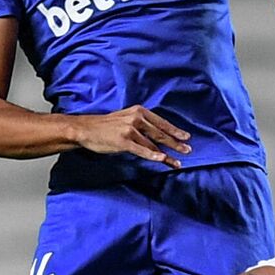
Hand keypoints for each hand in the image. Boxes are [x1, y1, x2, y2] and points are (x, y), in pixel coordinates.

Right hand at [70, 105, 190, 168]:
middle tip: (188, 150)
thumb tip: (156, 134)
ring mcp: (130, 130)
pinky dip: (152, 154)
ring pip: (153, 143)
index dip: (174, 130)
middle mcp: (136, 118)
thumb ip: (141, 123)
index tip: (186, 137)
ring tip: (177, 162)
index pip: (161, 122)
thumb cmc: (106, 126)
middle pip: (160, 133)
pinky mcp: (123, 141)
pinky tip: (162, 159)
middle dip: (176, 143)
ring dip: (167, 154)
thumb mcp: (126, 118)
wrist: (86, 129)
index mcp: (139, 111)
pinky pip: (141, 149)